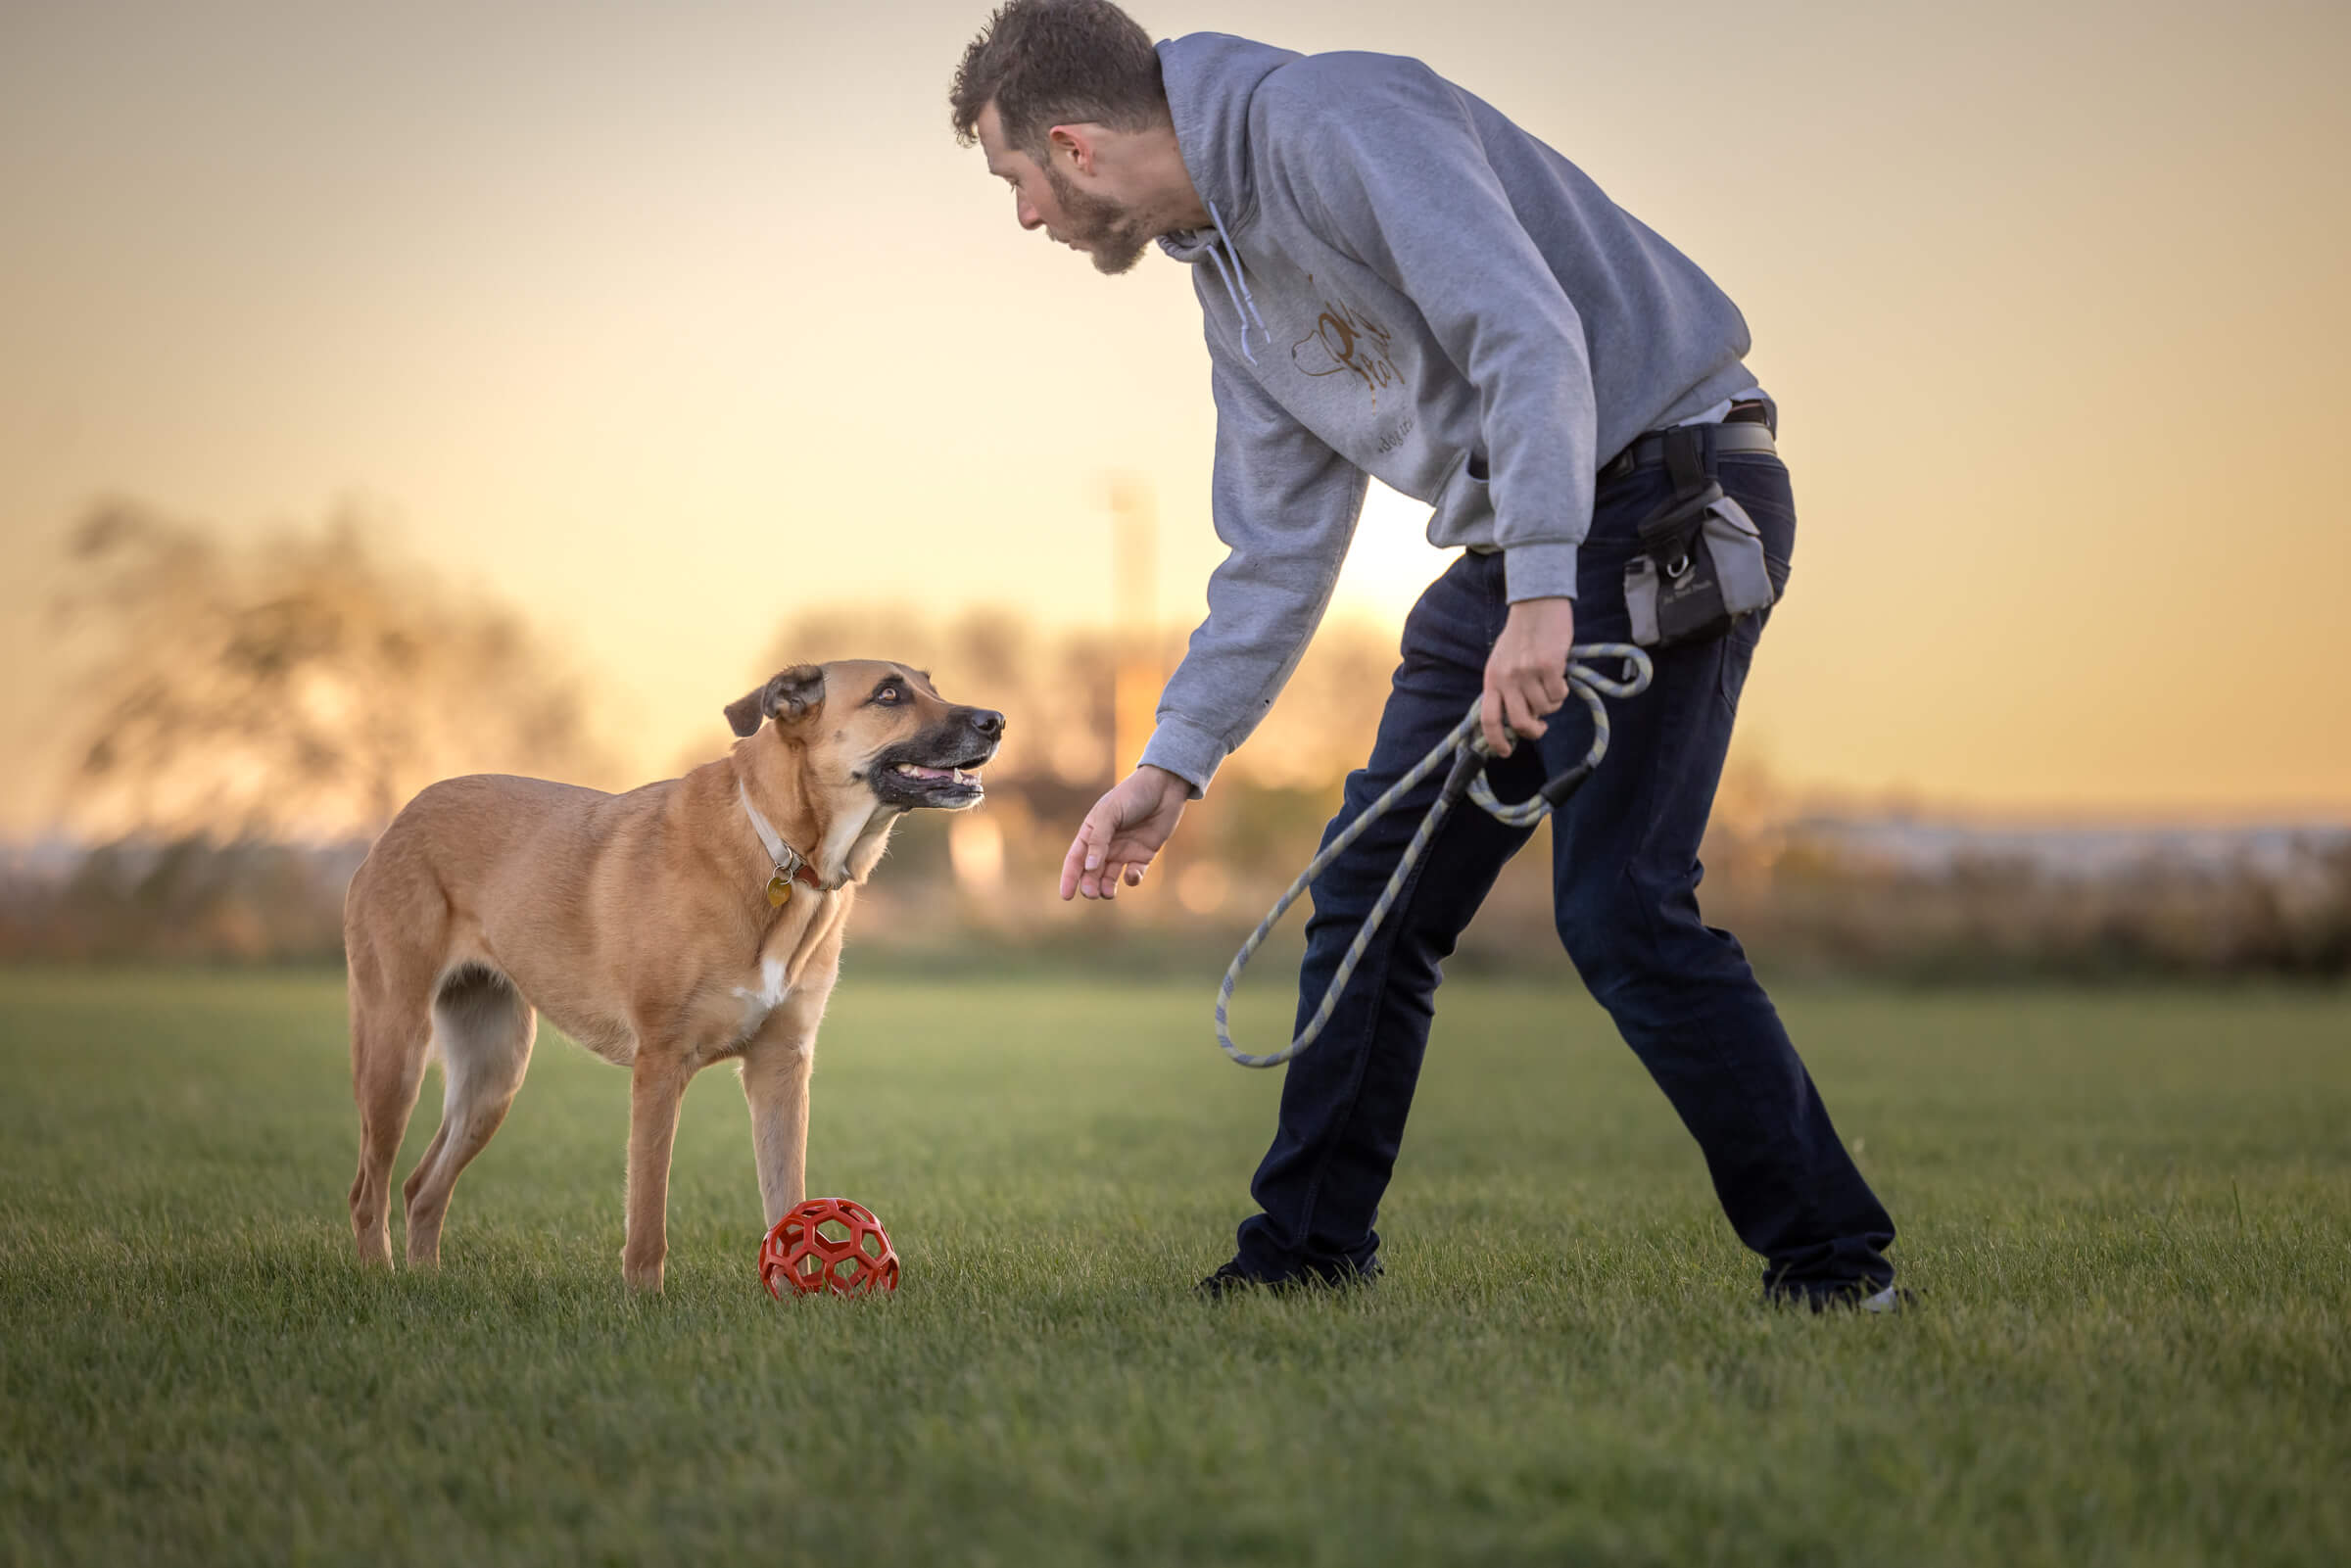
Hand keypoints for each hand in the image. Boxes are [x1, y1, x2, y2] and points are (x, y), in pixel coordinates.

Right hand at [1060, 765, 1190, 901]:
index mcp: (1092, 832)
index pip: (1075, 859)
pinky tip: (1131, 873)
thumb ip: (1098, 841)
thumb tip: (1088, 867)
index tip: (1066, 896)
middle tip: (1091, 893)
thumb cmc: (1132, 796)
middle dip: (1089, 885)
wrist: (1164, 788)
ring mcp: (1124, 851)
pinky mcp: (1143, 856)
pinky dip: (1132, 879)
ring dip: (1106, 888)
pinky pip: (1134, 874)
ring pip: (1110, 878)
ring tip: (1108, 893)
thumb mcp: (1110, 814)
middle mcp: (1106, 844)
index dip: (1069, 878)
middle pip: (1091, 872)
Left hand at [1482, 596, 1574, 755]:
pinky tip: (1560, 673)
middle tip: (1540, 727)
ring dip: (1552, 703)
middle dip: (1533, 731)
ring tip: (1551, 684)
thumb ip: (1505, 688)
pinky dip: (1563, 689)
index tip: (1505, 752)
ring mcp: (1527, 672)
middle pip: (1520, 722)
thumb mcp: (1502, 661)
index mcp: (1492, 678)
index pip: (1488, 719)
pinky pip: (1559, 693)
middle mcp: (1507, 678)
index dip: (1496, 741)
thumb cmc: (1522, 635)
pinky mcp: (1549, 666)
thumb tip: (1514, 721)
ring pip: (1545, 709)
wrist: (1537, 604)